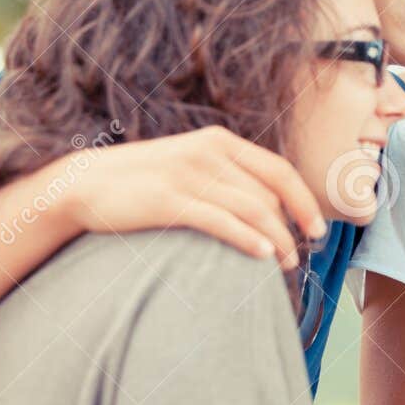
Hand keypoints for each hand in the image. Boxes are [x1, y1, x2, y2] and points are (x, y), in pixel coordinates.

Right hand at [60, 126, 326, 271]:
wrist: (85, 184)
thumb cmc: (144, 182)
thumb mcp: (190, 165)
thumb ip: (226, 176)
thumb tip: (269, 205)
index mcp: (219, 141)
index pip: (279, 170)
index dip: (304, 201)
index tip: (318, 229)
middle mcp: (209, 152)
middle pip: (270, 193)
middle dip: (292, 227)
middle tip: (301, 256)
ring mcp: (189, 174)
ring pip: (253, 208)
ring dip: (277, 239)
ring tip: (287, 263)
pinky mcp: (169, 200)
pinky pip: (221, 221)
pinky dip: (248, 238)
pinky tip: (263, 255)